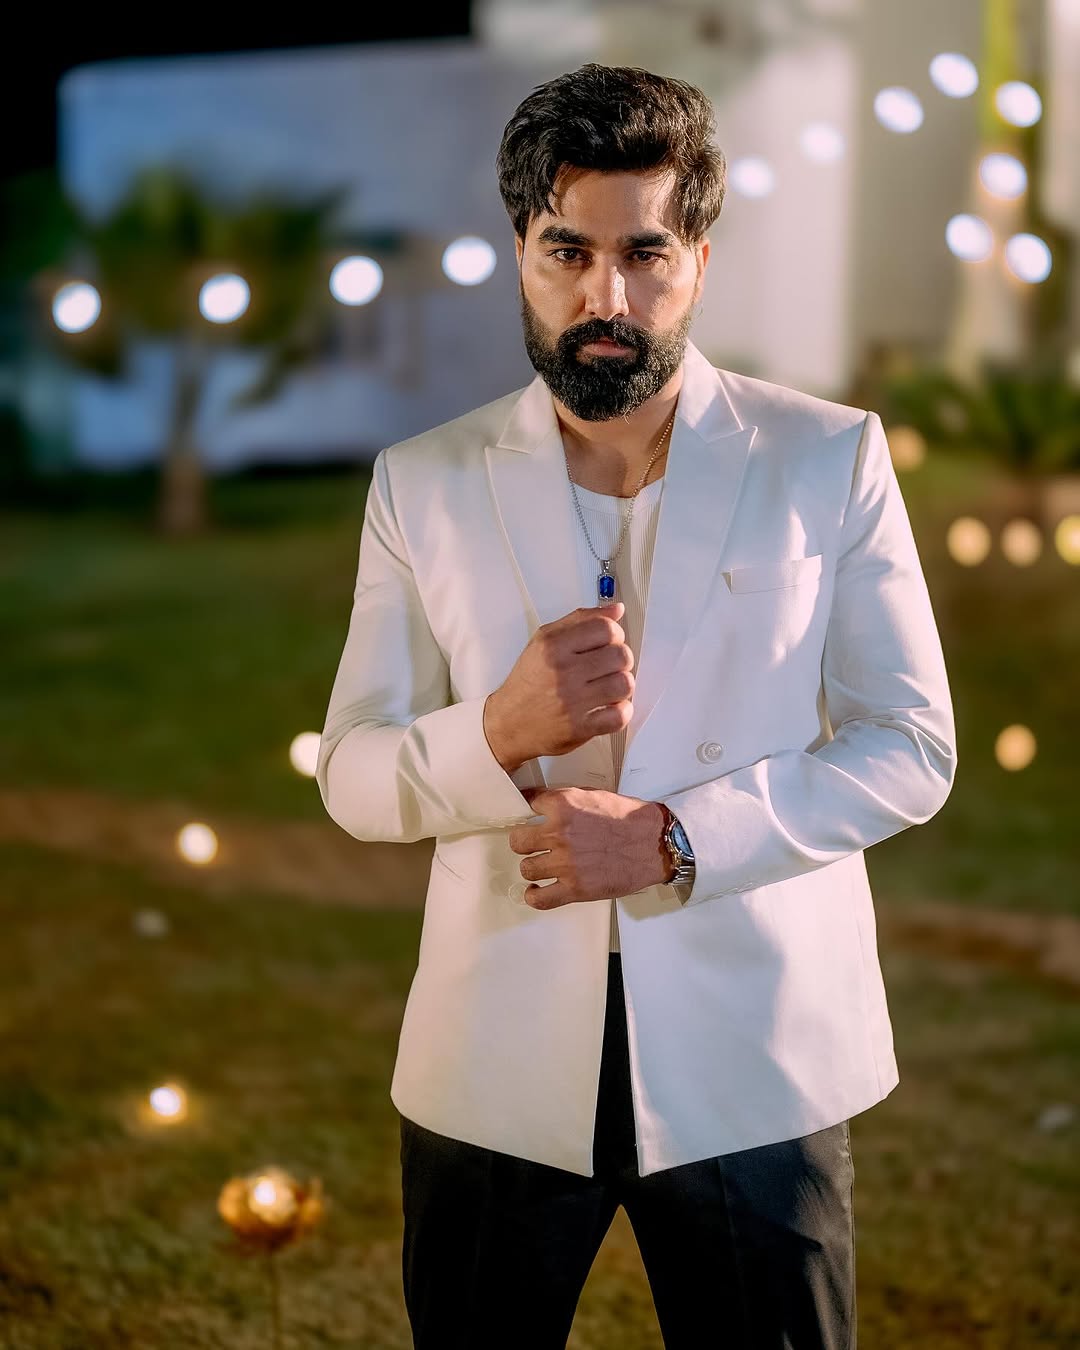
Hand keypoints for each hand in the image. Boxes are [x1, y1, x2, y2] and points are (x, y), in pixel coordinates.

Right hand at [483, 602, 633, 771]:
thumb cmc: (528, 682)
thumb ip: (580, 621)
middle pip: (621, 656)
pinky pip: (619, 716)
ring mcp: (572, 702)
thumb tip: (616, 610)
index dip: (615, 634)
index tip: (609, 643)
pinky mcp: (579, 728)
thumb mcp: (544, 640)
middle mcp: (563, 673)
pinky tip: (609, 707)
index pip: (606, 629)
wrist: (507, 723)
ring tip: (609, 687)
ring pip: (624, 684)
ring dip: (622, 686)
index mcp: (554, 647)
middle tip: (609, 666)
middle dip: (621, 660)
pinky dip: (621, 712)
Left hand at [508, 786, 670, 908]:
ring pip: (526, 868)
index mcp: (563, 805)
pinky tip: (537, 889)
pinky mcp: (575, 889)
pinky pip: (540, 898)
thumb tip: (541, 803)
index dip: (531, 811)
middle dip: (525, 842)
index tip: (532, 817)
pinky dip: (534, 895)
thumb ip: (565, 799)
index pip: (529, 804)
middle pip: (518, 841)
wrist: (655, 843)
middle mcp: (559, 833)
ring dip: (533, 867)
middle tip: (533, 845)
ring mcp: (565, 864)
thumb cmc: (628, 818)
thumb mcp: (593, 795)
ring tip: (542, 866)